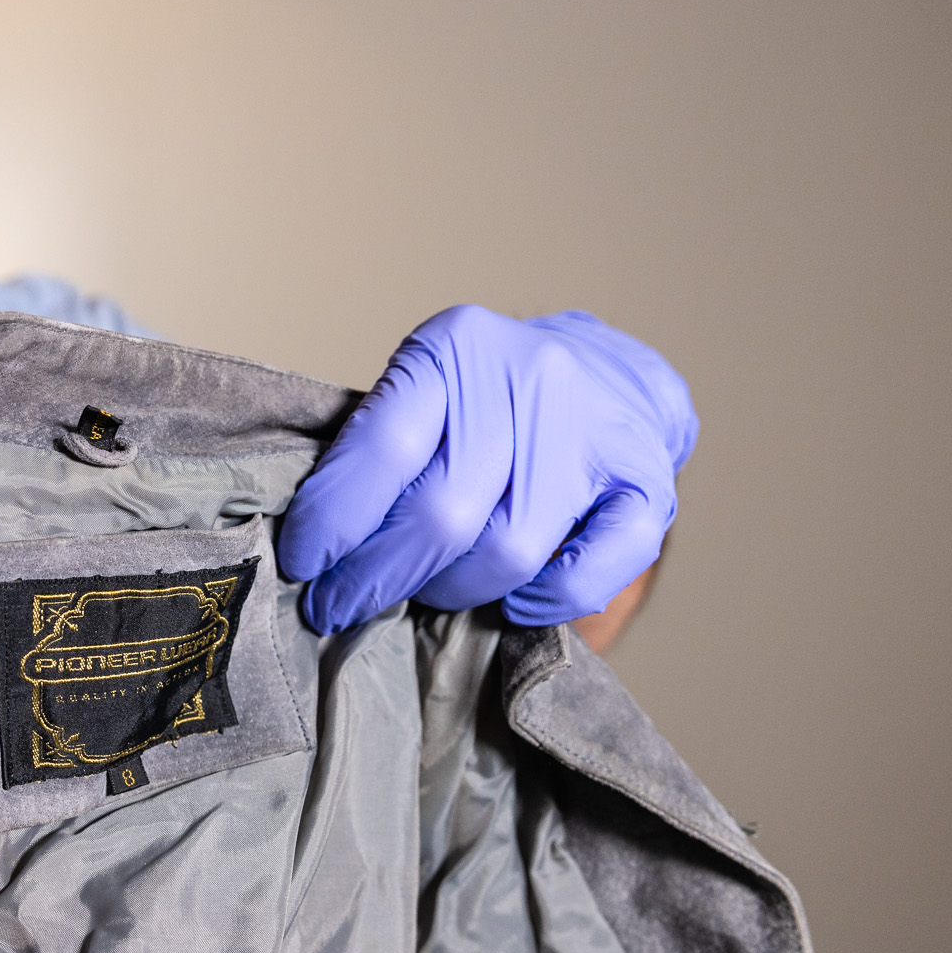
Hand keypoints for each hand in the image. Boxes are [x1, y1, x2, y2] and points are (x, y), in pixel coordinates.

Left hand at [278, 304, 695, 634]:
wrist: (610, 374)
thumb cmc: (487, 401)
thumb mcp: (422, 391)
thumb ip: (372, 450)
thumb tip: (311, 548)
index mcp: (458, 347)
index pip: (384, 448)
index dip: (334, 521)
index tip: (303, 564)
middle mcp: (533, 380)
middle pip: (443, 515)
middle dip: (375, 577)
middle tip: (338, 605)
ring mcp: (597, 433)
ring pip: (508, 554)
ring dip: (450, 591)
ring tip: (424, 592)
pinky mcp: (648, 486)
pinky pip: (587, 575)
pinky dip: (543, 604)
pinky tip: (511, 600)